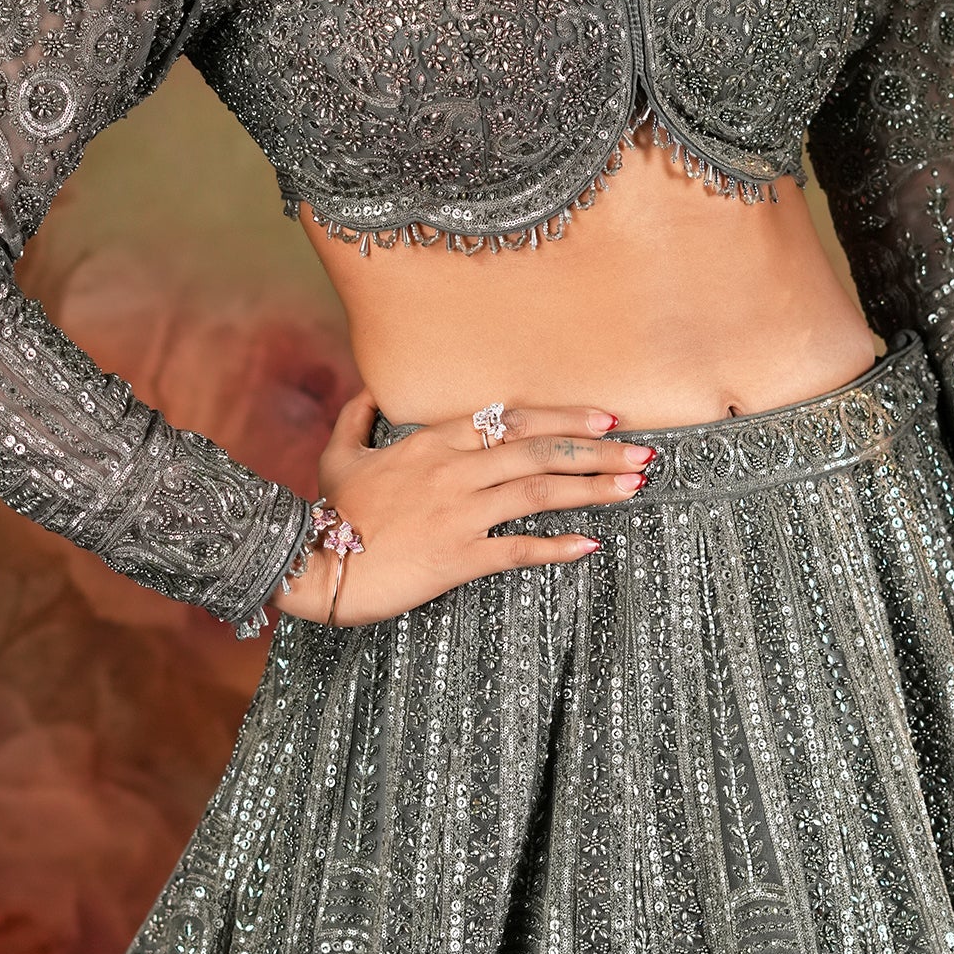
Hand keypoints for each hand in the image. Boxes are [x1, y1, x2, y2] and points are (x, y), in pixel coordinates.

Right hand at [274, 392, 654, 627]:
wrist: (311, 564)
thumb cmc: (328, 510)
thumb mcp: (339, 453)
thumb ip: (359, 416)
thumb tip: (368, 390)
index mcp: (432, 443)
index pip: (509, 418)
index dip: (561, 417)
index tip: (603, 419)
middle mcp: (453, 471)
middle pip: (537, 449)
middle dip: (595, 449)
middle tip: (642, 451)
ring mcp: (458, 513)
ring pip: (537, 491)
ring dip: (592, 488)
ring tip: (634, 486)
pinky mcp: (457, 556)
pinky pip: (517, 549)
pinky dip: (556, 546)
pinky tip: (590, 545)